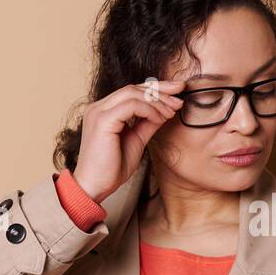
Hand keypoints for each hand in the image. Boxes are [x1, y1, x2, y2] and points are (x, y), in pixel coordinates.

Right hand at [72, 78, 184, 201]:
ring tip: (172, 112)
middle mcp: (99, 107)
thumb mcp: (136, 140)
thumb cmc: (112, 168)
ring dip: (157, 101)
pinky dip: (149, 110)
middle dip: (160, 90)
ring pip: (133, 93)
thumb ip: (147, 124)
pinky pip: (131, 105)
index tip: (177, 92)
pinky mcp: (102, 120)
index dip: (156, 89)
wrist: (95, 187)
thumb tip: (165, 112)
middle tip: (180, 97)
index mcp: (104, 110)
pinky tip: (160, 119)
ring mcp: (98, 112)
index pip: (131, 91)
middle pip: (133, 87)